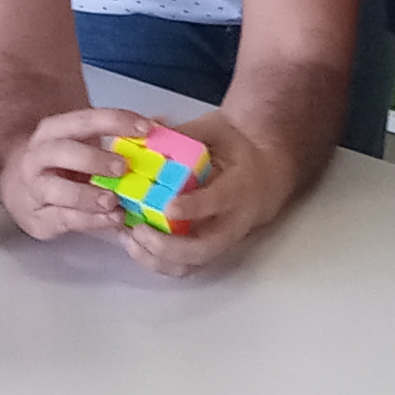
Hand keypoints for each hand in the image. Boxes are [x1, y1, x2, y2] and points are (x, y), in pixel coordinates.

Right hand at [1, 105, 135, 239]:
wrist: (20, 188)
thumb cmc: (62, 165)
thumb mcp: (82, 144)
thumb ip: (116, 138)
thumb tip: (161, 126)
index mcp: (53, 131)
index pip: (83, 120)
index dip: (115, 121)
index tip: (146, 128)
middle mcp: (38, 157)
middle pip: (61, 151)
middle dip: (93, 158)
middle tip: (122, 167)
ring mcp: (35, 189)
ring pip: (56, 190)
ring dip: (87, 195)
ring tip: (113, 200)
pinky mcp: (38, 217)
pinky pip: (64, 218)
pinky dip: (90, 220)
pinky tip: (112, 218)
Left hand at [109, 106, 265, 279]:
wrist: (266, 168)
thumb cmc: (238, 147)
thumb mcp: (217, 130)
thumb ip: (185, 133)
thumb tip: (149, 129)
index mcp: (241, 186)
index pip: (219, 202)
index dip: (193, 208)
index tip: (168, 206)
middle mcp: (235, 221)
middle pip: (203, 249)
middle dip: (166, 245)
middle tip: (137, 228)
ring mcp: (222, 240)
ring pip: (191, 265)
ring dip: (156, 258)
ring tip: (128, 237)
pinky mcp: (209, 250)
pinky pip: (183, 266)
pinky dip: (156, 260)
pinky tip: (134, 242)